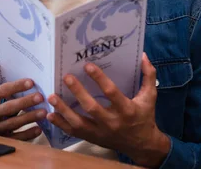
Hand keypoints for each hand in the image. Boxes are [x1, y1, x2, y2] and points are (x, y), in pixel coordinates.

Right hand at [0, 54, 46, 140]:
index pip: (2, 91)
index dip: (16, 86)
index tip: (31, 82)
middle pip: (8, 108)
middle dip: (25, 102)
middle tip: (41, 96)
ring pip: (13, 124)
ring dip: (29, 118)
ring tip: (44, 112)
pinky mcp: (0, 140)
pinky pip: (15, 138)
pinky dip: (27, 135)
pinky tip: (39, 128)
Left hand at [47, 53, 170, 167]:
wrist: (142, 145)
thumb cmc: (144, 116)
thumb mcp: (150, 96)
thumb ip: (148, 75)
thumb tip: (143, 55)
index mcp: (127, 109)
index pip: (111, 93)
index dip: (99, 79)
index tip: (87, 65)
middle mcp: (112, 122)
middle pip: (92, 108)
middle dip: (78, 92)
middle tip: (66, 78)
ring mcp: (101, 132)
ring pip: (79, 123)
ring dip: (64, 110)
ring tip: (51, 97)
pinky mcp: (93, 139)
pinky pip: (74, 133)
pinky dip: (61, 125)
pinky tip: (50, 115)